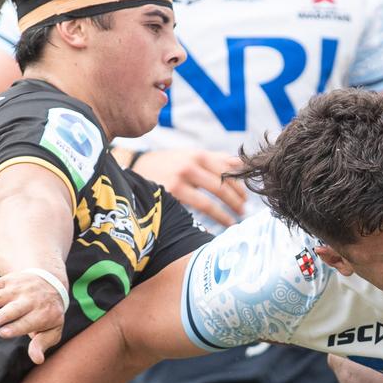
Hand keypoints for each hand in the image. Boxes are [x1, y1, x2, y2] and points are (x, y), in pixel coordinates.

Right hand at [0, 269, 66, 364]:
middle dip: (3, 315)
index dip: (16, 328)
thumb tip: (38, 360)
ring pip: (0, 295)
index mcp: (42, 314)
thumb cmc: (48, 313)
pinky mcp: (8, 281)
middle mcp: (30, 300)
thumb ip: (42, 344)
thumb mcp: (52, 330)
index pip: (28, 322)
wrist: (52, 283)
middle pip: (15, 308)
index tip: (2, 333)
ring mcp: (18, 289)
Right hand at [131, 149, 246, 226]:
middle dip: (236, 201)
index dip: (240, 186)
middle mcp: (191, 164)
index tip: (247, 198)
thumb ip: (215, 160)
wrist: (135, 168)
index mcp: (199, 155)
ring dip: (225, 214)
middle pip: (223, 186)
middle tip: (244, 212)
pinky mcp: (170, 194)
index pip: (229, 171)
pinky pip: (195, 210)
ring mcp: (180, 179)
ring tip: (233, 223)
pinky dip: (208, 220)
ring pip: (210, 201)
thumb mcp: (190, 156)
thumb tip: (243, 164)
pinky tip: (213, 228)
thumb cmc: (168, 164)